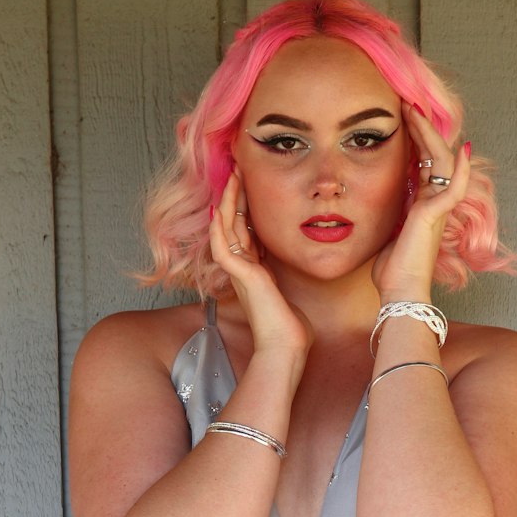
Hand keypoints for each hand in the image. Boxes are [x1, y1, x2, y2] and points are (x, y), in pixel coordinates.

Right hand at [209, 169, 312, 363]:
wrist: (286, 346)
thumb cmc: (291, 326)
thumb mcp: (289, 289)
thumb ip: (285, 272)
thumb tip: (297, 256)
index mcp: (253, 270)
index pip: (244, 231)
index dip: (244, 207)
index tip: (249, 185)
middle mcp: (242, 269)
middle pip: (233, 224)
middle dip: (235, 196)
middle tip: (238, 169)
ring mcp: (238, 272)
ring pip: (225, 229)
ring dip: (227, 202)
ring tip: (233, 177)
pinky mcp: (241, 276)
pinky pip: (223, 246)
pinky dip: (219, 227)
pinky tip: (220, 208)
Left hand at [371, 103, 471, 299]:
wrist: (399, 291)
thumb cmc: (391, 270)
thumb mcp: (385, 232)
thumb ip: (388, 214)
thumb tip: (372, 202)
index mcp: (421, 206)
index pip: (423, 163)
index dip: (415, 140)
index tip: (402, 118)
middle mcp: (433, 204)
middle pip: (434, 156)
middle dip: (421, 128)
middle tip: (408, 103)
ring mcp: (437, 208)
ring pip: (442, 162)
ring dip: (430, 134)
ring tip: (415, 111)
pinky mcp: (435, 215)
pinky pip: (454, 186)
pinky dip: (460, 168)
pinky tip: (461, 148)